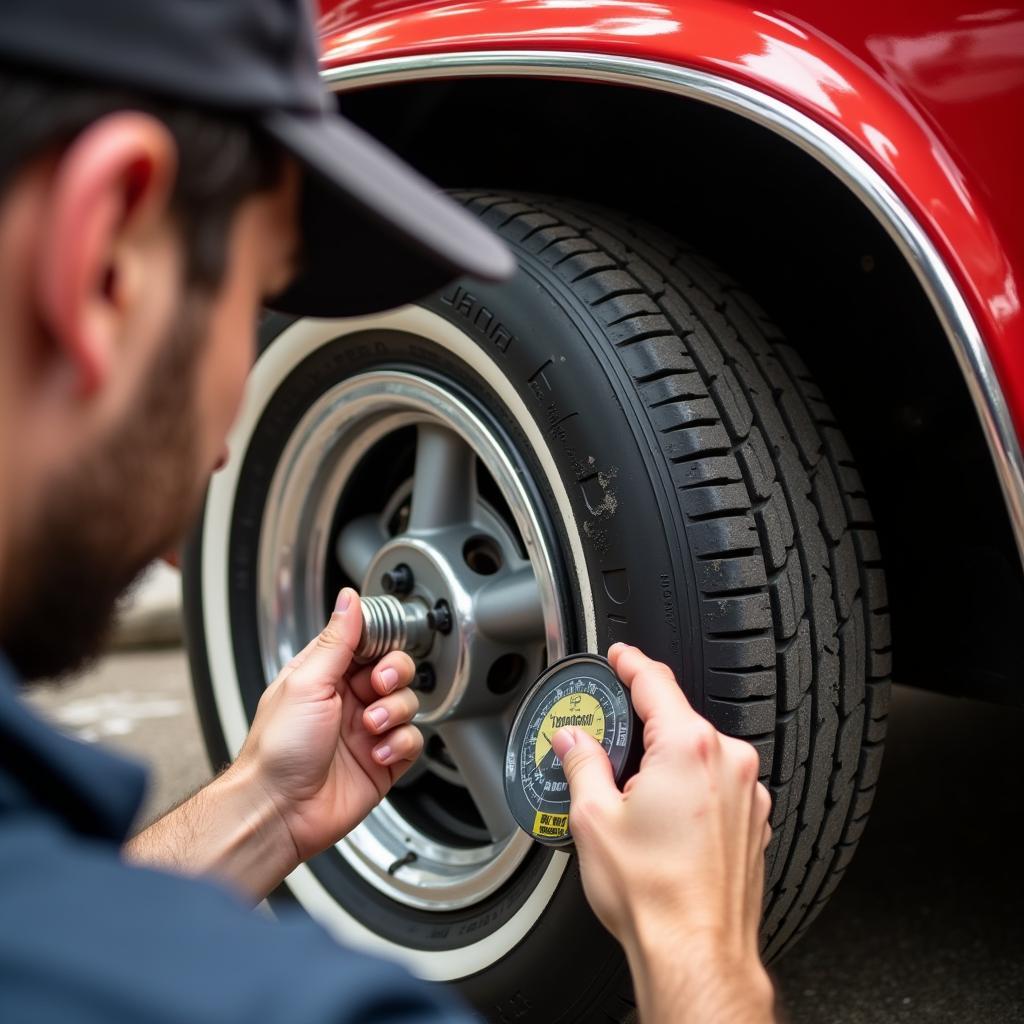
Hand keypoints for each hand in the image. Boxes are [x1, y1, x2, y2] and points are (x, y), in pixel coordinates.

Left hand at [235, 588, 423, 862]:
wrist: (278, 811)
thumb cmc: (277, 749)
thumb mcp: (306, 682)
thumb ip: (336, 640)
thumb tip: (348, 599)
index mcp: (326, 674)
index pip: (367, 642)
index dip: (382, 642)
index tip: (382, 648)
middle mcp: (348, 699)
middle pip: (395, 669)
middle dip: (394, 674)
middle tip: (379, 686)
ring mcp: (367, 730)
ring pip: (408, 703)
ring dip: (394, 712)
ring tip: (370, 727)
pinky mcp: (383, 760)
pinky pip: (412, 740)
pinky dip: (399, 744)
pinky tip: (376, 753)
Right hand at [551, 644, 773, 1022]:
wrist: (697, 953)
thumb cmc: (655, 895)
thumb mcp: (594, 818)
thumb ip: (583, 764)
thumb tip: (573, 740)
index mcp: (689, 748)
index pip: (656, 682)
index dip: (632, 663)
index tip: (621, 656)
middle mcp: (728, 762)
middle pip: (678, 720)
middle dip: (643, 726)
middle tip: (610, 743)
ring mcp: (747, 793)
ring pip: (699, 754)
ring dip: (668, 762)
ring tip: (635, 800)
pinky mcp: (754, 821)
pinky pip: (718, 785)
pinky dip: (691, 790)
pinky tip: (666, 823)